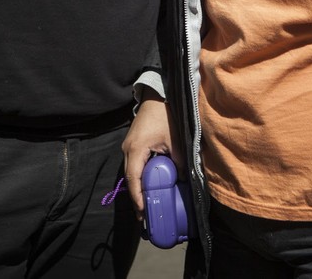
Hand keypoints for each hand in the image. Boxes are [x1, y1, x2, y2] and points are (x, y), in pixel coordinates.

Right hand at [122, 88, 179, 216]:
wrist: (157, 95)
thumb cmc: (165, 116)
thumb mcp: (175, 139)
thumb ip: (179, 160)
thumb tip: (183, 179)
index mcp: (136, 149)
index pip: (134, 179)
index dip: (138, 197)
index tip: (142, 212)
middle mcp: (128, 149)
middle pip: (130, 178)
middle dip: (137, 197)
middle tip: (145, 215)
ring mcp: (128, 146)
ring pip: (131, 172)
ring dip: (138, 187)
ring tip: (147, 204)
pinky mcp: (133, 144)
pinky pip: (134, 164)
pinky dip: (139, 176)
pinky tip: (148, 185)